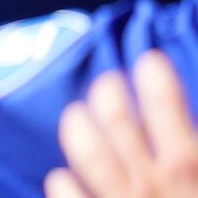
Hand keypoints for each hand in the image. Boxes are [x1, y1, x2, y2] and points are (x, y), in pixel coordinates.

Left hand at [45, 51, 197, 197]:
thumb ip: (194, 147)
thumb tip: (180, 116)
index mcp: (188, 164)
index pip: (165, 105)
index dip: (155, 77)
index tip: (150, 61)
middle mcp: (150, 181)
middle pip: (116, 119)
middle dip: (108, 92)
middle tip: (108, 82)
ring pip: (87, 152)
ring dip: (79, 127)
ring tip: (77, 116)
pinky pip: (66, 194)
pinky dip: (62, 181)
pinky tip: (62, 176)